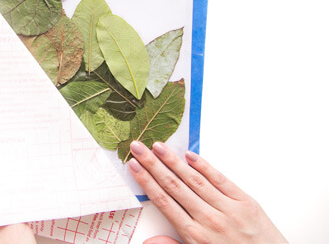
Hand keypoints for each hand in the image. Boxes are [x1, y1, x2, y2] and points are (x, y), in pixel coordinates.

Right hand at [128, 141, 286, 243]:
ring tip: (158, 146)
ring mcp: (227, 209)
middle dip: (153, 164)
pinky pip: (221, 180)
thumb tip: (148, 242)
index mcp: (194, 235)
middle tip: (138, 147)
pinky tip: (190, 156)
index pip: (163, 201)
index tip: (134, 166)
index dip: (146, 181)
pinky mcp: (245, 202)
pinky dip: (205, 166)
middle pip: (173, 186)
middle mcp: (208, 219)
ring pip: (194, 180)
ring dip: (173, 161)